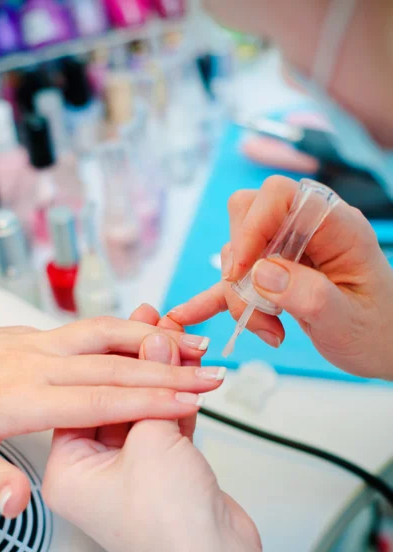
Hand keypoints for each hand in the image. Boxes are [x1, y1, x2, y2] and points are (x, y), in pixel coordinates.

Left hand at [0, 317, 223, 518]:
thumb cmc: (170, 529)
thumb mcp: (152, 443)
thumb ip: (153, 390)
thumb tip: (154, 348)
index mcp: (69, 470)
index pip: (88, 397)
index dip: (118, 359)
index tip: (139, 331)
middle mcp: (92, 470)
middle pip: (114, 398)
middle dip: (142, 360)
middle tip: (155, 326)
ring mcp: (126, 470)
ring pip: (142, 408)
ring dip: (164, 375)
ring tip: (176, 338)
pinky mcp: (158, 470)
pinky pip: (162, 423)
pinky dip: (178, 399)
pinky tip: (189, 371)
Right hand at [168, 176, 392, 379]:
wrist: (385, 345)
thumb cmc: (378, 331)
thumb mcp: (348, 320)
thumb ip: (308, 295)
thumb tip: (259, 273)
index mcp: (335, 226)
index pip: (279, 195)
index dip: (252, 225)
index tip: (242, 271)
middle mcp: (307, 230)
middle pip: (247, 217)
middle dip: (240, 265)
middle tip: (257, 308)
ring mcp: (287, 252)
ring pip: (237, 252)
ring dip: (239, 295)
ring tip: (268, 330)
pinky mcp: (273, 278)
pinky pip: (235, 281)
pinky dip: (213, 298)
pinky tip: (188, 315)